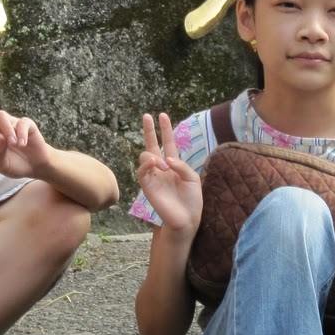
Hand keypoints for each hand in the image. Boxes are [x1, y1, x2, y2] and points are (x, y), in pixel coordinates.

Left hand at [0, 84, 52, 179]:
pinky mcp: (23, 122)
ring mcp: (8, 123)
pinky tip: (23, 144)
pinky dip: (20, 135)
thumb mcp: (2, 167)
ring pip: (0, 117)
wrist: (36, 166)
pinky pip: (19, 123)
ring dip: (7, 132)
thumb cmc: (16, 165)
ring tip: (14, 145)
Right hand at [137, 113, 202, 235]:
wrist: (186, 219)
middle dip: (149, 130)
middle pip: (151, 145)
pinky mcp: (147, 186)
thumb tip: (166, 158)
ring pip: (145, 156)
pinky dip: (147, 164)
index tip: (163, 115)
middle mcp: (162, 168)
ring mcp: (153, 176)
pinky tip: (155, 164)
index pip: (168, 143)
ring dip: (153, 156)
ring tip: (163, 165)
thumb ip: (181, 165)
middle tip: (146, 116)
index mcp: (174, 165)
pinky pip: (142, 171)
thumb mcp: (192, 178)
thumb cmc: (192, 200)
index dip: (166, 129)